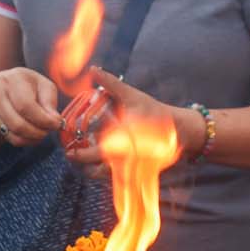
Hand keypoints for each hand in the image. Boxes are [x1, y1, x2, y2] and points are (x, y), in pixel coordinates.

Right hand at [0, 66, 61, 146]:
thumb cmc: (28, 84)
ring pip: (14, 133)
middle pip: (17, 123)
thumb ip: (50, 102)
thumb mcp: (43, 85)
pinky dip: (26, 141)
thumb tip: (55, 121)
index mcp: (12, 80)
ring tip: (43, 131)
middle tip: (50, 130)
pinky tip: (34, 135)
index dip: (43, 119)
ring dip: (33, 137)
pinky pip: (11, 138)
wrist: (4, 85)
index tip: (57, 124)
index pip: (25, 106)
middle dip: (38, 131)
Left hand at [62, 69, 198, 168]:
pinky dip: (107, 174)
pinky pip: (119, 181)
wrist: (180, 129)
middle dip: (82, 167)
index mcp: (122, 140)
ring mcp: (133, 167)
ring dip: (93, 172)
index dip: (80, 156)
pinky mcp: (140, 172)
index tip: (69, 152)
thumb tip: (93, 69)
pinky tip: (101, 165)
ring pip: (107, 178)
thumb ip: (111, 84)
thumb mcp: (132, 95)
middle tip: (73, 157)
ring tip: (83, 163)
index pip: (95, 153)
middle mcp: (126, 157)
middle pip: (97, 172)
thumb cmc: (154, 111)